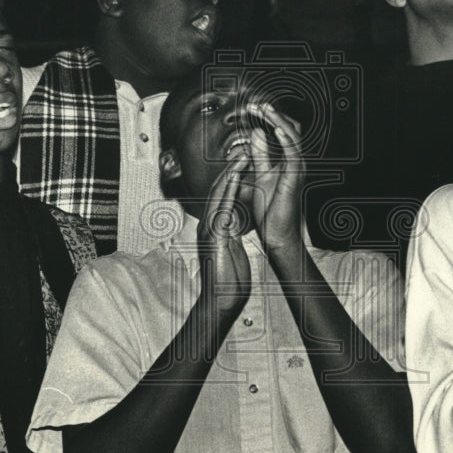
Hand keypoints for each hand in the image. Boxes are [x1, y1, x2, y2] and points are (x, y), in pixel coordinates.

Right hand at [196, 155, 250, 314]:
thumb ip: (229, 235)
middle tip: (243, 150)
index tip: (243, 163)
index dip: (232, 178)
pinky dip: (230, 189)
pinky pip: (223, 207)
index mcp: (213, 228)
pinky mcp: (215, 235)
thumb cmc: (228, 280)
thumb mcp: (230, 251)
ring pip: (219, 194)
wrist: (221, 302)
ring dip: (230, 173)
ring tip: (242, 155)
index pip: (222, 198)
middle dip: (230, 169)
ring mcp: (210, 229)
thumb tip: (232, 223)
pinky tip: (237, 176)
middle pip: (219, 190)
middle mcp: (209, 225)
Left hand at [247, 102, 304, 255]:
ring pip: (293, 137)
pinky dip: (286, 140)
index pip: (282, 131)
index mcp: (287, 160)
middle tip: (255, 105)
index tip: (251, 108)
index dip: (268, 117)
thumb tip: (256, 132)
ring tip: (264, 109)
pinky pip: (294, 154)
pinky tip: (276, 130)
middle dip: (273, 114)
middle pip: (290, 128)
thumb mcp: (260, 175)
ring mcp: (298, 169)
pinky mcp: (295, 178)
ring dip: (278, 120)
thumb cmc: (270, 210)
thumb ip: (259, 155)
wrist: (277, 235)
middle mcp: (296, 161)